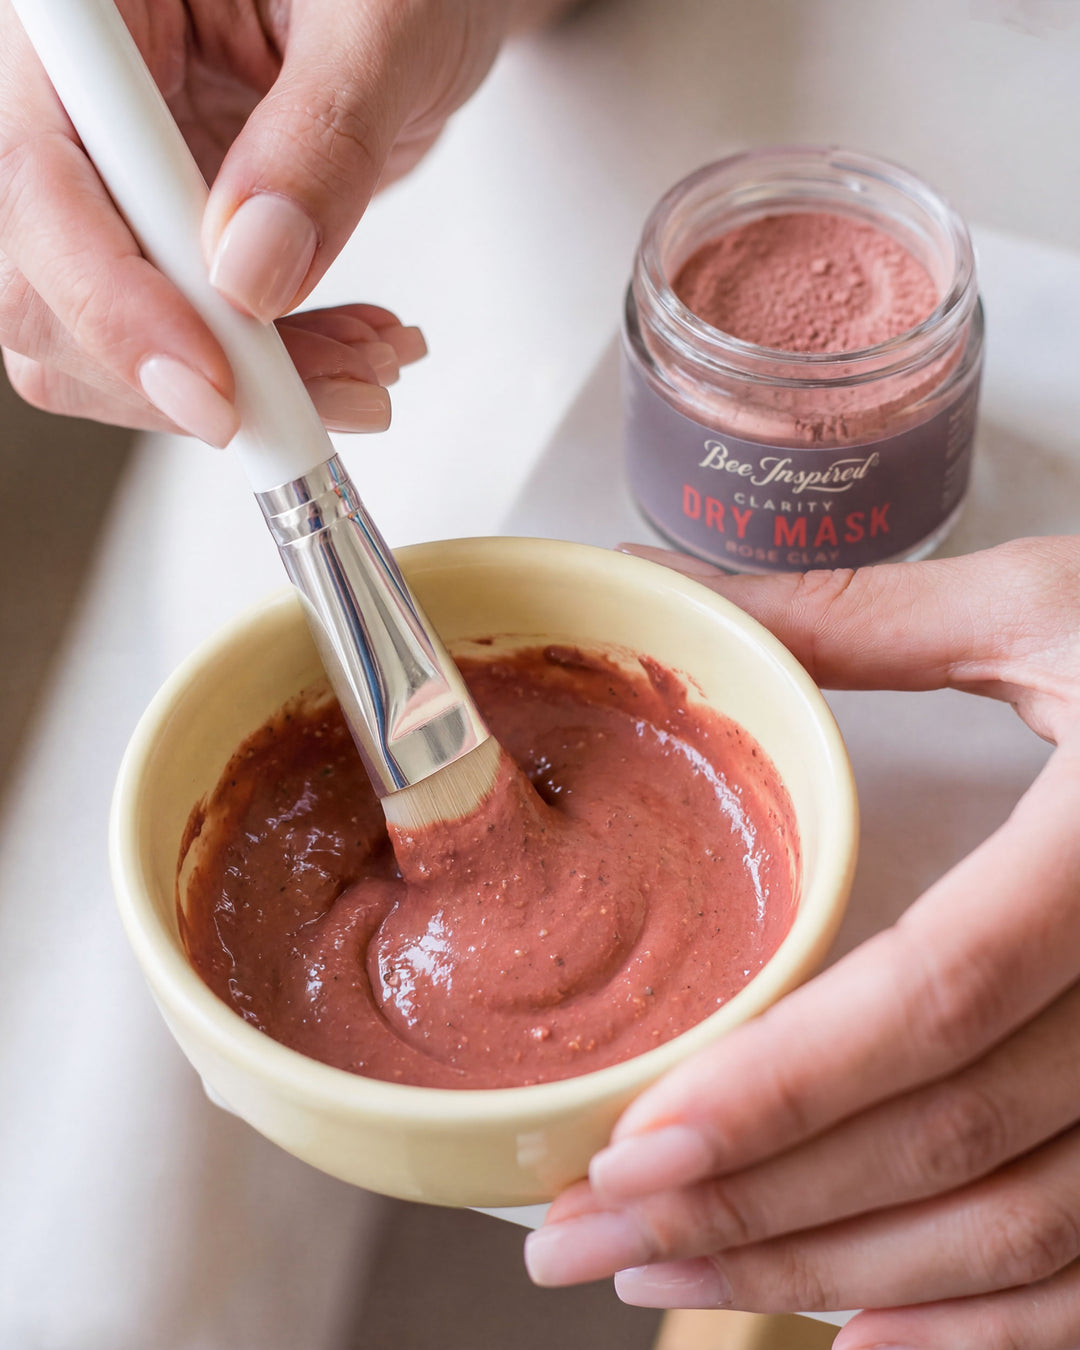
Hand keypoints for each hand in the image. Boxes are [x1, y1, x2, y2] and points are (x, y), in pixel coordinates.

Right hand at [0, 0, 562, 442]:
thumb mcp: (382, 26)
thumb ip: (320, 139)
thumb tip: (251, 273)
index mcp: (93, 22)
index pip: (40, 183)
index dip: (116, 306)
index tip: (216, 389)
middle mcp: (82, 105)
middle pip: (50, 288)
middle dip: (192, 369)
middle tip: (328, 392)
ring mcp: (122, 181)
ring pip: (112, 341)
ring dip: (241, 388)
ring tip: (367, 364)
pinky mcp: (170, 237)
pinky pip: (184, 340)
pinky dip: (270, 374)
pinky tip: (352, 348)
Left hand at [525, 536, 1079, 1349]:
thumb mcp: (1046, 606)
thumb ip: (859, 623)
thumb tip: (671, 597)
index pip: (935, 998)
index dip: (783, 1086)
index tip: (633, 1143)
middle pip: (948, 1141)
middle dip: (750, 1205)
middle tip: (586, 1232)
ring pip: (1018, 1229)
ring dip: (832, 1274)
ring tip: (665, 1271)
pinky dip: (989, 1324)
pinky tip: (862, 1333)